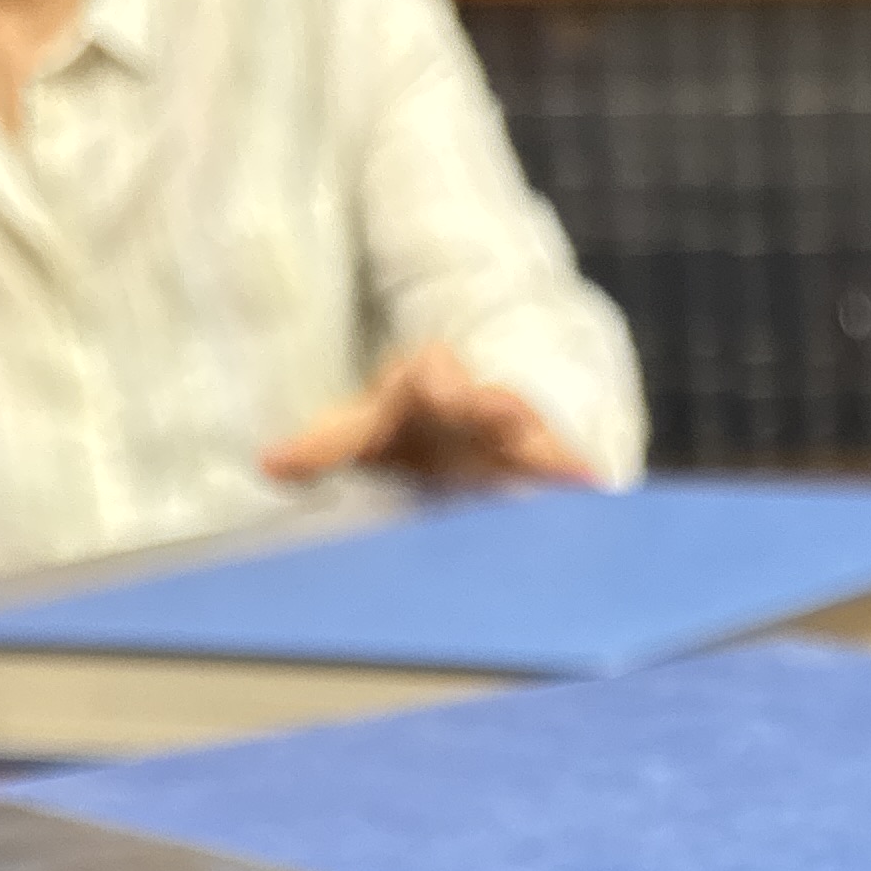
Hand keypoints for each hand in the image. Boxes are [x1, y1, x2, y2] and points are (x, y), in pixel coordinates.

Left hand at [261, 341, 593, 489]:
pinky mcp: (548, 468)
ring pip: (533, 440)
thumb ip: (325, 447)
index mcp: (429, 388)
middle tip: (502, 410)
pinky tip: (599, 495)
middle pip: (490, 401)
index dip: (432, 380)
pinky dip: (580, 483)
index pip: (427, 375)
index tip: (439, 388)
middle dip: (495, 406)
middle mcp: (480, 408)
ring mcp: (518, 439)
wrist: (475, 430)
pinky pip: (566, 473)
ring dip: (548, 454)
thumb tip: (270, 465)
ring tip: (573, 471)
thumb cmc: (413, 436)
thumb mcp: (369, 434)